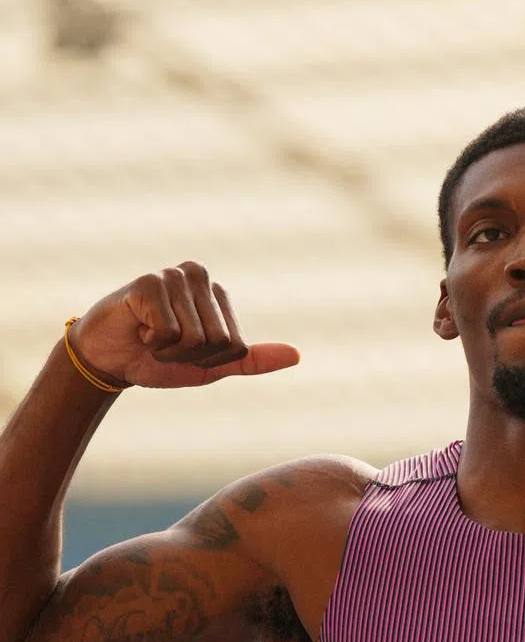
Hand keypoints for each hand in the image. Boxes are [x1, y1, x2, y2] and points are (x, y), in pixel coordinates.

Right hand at [68, 263, 299, 388]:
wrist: (110, 359)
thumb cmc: (161, 359)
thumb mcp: (213, 366)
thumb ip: (253, 360)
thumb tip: (297, 355)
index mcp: (219, 294)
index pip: (238, 345)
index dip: (210, 361)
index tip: (186, 351)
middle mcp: (200, 276)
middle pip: (220, 341)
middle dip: (190, 357)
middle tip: (165, 344)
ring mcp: (173, 275)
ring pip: (196, 338)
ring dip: (169, 351)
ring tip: (151, 335)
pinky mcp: (148, 283)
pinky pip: (169, 332)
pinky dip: (152, 342)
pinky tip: (138, 327)